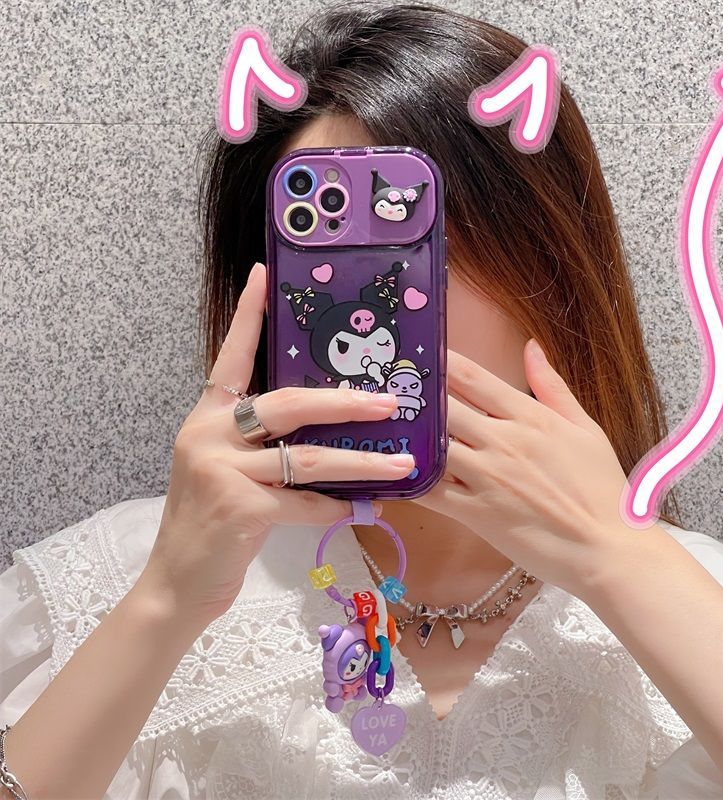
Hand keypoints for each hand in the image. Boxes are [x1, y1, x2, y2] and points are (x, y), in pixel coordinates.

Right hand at [139, 262, 414, 626]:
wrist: (178, 584)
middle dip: (346, 402)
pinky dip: (338, 508)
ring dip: (361, 462)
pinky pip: (305, 502)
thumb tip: (332, 429)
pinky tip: (363, 510)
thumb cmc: (213, 523)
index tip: (265, 274)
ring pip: (308, 457)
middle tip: (390, 403)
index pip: (232, 355)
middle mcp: (210, 433)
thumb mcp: (230, 469)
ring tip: (402, 463)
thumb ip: (266, 444)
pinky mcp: (238, 508)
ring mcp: (221, 470)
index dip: (249, 314)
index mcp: (209, 417)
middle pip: (288, 403)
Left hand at [410, 339, 645, 599]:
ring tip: (377, 420)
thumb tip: (530, 347)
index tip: (417, 350)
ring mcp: (486, 478)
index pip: (472, 378)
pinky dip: (407, 480)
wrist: (606, 548)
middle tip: (384, 382)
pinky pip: (430, 492)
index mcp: (528, 417)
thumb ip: (552, 386)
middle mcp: (502, 441)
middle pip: (443, 406)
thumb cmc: (600, 488)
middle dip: (413, 393)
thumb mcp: (584, 428)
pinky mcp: (476, 513)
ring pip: (432, 445)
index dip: (439, 360)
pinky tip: (386, 469)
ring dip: (405, 433)